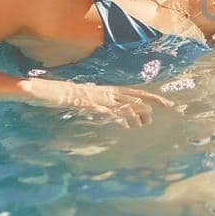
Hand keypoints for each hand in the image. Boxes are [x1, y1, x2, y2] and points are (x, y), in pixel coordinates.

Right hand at [18, 77, 176, 127]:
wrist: (46, 90)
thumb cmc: (67, 96)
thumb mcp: (89, 101)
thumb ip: (102, 106)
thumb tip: (115, 113)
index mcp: (107, 90)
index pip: (135, 92)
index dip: (152, 97)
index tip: (168, 104)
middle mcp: (106, 91)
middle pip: (135, 96)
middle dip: (152, 103)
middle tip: (168, 109)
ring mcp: (97, 97)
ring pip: (122, 103)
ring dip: (135, 114)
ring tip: (141, 125)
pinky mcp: (86, 103)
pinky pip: (104, 109)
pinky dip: (116, 115)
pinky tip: (125, 124)